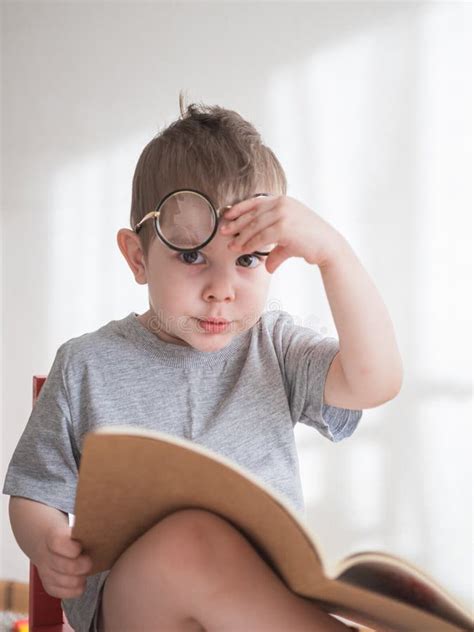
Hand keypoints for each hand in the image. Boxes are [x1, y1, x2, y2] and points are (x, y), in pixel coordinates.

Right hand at [36, 524, 92, 598]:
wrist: (46, 539)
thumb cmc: (68, 532)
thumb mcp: (73, 524)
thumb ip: (87, 529)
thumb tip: (107, 529)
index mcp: (52, 536)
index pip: (58, 543)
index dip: (71, 548)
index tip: (80, 548)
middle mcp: (45, 555)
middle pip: (65, 566)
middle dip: (82, 566)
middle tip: (90, 561)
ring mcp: (44, 572)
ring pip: (63, 582)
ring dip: (79, 579)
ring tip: (86, 571)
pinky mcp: (47, 584)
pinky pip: (60, 593)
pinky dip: (74, 590)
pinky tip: (80, 582)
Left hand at [220, 194, 342, 273]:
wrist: (328, 247)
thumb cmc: (311, 242)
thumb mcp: (289, 240)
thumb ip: (275, 249)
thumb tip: (268, 266)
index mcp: (283, 200)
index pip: (255, 202)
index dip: (239, 209)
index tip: (226, 216)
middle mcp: (282, 204)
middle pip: (252, 213)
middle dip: (236, 224)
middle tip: (223, 232)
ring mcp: (283, 214)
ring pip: (255, 226)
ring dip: (241, 237)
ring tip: (232, 246)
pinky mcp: (284, 227)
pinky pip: (261, 236)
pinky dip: (250, 244)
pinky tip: (244, 250)